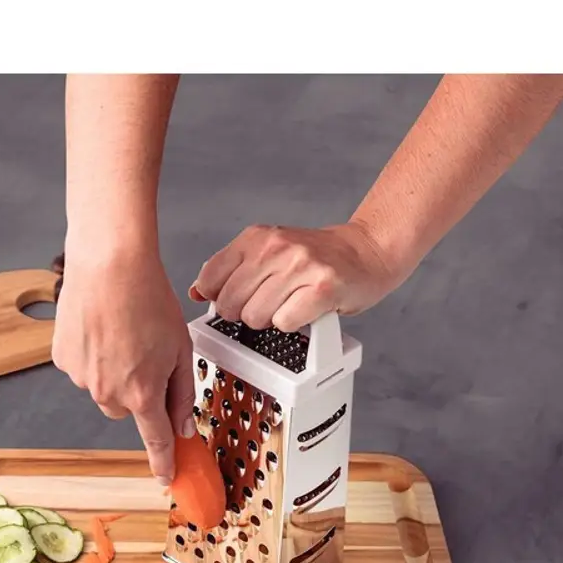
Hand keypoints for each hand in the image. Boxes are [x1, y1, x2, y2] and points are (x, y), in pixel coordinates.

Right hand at [52, 243, 196, 484]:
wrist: (109, 264)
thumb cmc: (148, 298)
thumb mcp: (181, 348)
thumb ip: (182, 393)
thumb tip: (182, 427)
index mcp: (142, 394)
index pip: (155, 440)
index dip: (162, 462)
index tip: (165, 477)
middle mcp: (108, 393)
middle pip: (127, 410)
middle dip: (138, 393)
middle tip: (146, 356)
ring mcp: (81, 377)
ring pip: (103, 388)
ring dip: (114, 372)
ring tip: (122, 332)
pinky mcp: (63, 358)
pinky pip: (82, 369)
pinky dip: (93, 355)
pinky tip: (101, 327)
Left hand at [189, 221, 401, 330]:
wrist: (366, 252)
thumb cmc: (316, 258)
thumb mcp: (268, 252)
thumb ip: (232, 269)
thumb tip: (196, 290)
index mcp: (256, 237)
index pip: (210, 278)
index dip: (217, 299)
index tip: (234, 300)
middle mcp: (276, 247)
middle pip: (230, 303)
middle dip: (243, 314)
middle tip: (266, 306)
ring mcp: (300, 266)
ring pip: (255, 317)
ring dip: (270, 321)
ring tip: (288, 306)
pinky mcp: (322, 289)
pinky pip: (284, 324)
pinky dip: (292, 325)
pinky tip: (304, 311)